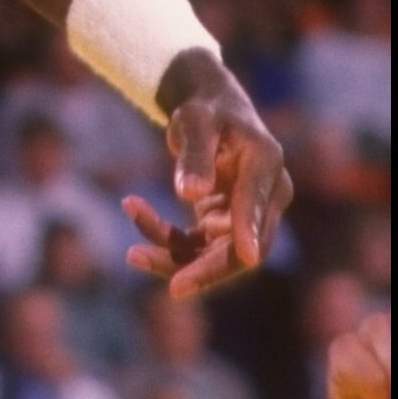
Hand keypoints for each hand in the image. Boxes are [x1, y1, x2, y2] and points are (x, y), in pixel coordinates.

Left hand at [124, 64, 291, 296]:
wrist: (210, 111)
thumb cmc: (205, 110)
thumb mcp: (195, 121)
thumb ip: (195, 154)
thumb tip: (191, 193)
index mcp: (265, 165)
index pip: (258, 205)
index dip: (251, 230)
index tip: (247, 257)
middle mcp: (264, 197)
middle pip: (242, 246)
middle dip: (207, 268)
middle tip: (174, 288)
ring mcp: (244, 216)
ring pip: (214, 253)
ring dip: (174, 257)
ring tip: (132, 255)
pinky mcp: (223, 225)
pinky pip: (194, 244)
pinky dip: (165, 238)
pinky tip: (133, 209)